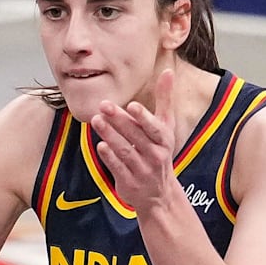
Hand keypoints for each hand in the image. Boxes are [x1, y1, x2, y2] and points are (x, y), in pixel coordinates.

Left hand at [90, 70, 176, 209]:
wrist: (158, 193)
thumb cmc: (159, 151)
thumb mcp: (166, 126)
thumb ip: (165, 99)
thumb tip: (168, 71)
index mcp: (164, 140)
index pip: (154, 128)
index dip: (144, 118)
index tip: (132, 105)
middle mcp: (155, 155)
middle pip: (136, 137)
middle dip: (120, 121)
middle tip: (103, 105)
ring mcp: (142, 170)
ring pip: (125, 151)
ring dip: (110, 136)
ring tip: (96, 120)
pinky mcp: (129, 182)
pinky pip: (118, 168)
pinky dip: (109, 157)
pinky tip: (100, 145)